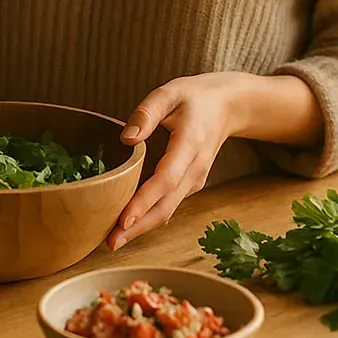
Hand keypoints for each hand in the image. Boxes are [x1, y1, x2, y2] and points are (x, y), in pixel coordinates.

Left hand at [107, 74, 236, 251]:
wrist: (228, 106)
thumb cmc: (195, 97)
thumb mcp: (169, 93)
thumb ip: (146, 113)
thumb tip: (126, 139)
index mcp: (190, 143)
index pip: (166, 179)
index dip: (144, 201)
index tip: (122, 220)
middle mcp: (195, 168)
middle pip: (166, 205)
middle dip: (138, 227)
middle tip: (110, 243)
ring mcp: (195, 179)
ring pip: (168, 210)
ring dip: (142, 227)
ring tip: (113, 240)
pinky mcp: (191, 184)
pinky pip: (169, 205)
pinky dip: (150, 217)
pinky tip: (129, 223)